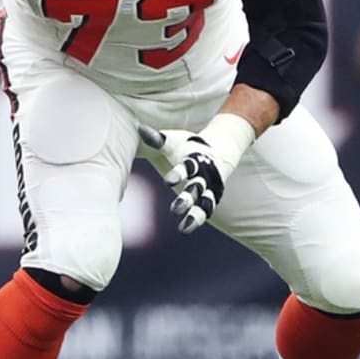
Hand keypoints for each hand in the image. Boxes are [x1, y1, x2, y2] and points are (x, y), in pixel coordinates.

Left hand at [138, 113, 255, 233]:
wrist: (219, 150)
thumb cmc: (188, 145)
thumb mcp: (174, 141)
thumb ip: (158, 139)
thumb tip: (140, 129)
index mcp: (194, 160)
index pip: (187, 167)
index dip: (178, 174)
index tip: (168, 181)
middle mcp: (204, 175)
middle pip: (196, 188)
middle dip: (187, 199)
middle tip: (175, 209)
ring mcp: (210, 188)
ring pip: (205, 204)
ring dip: (196, 216)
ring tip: (184, 229)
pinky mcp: (212, 197)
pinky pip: (206, 210)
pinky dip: (198, 219)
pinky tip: (186, 228)